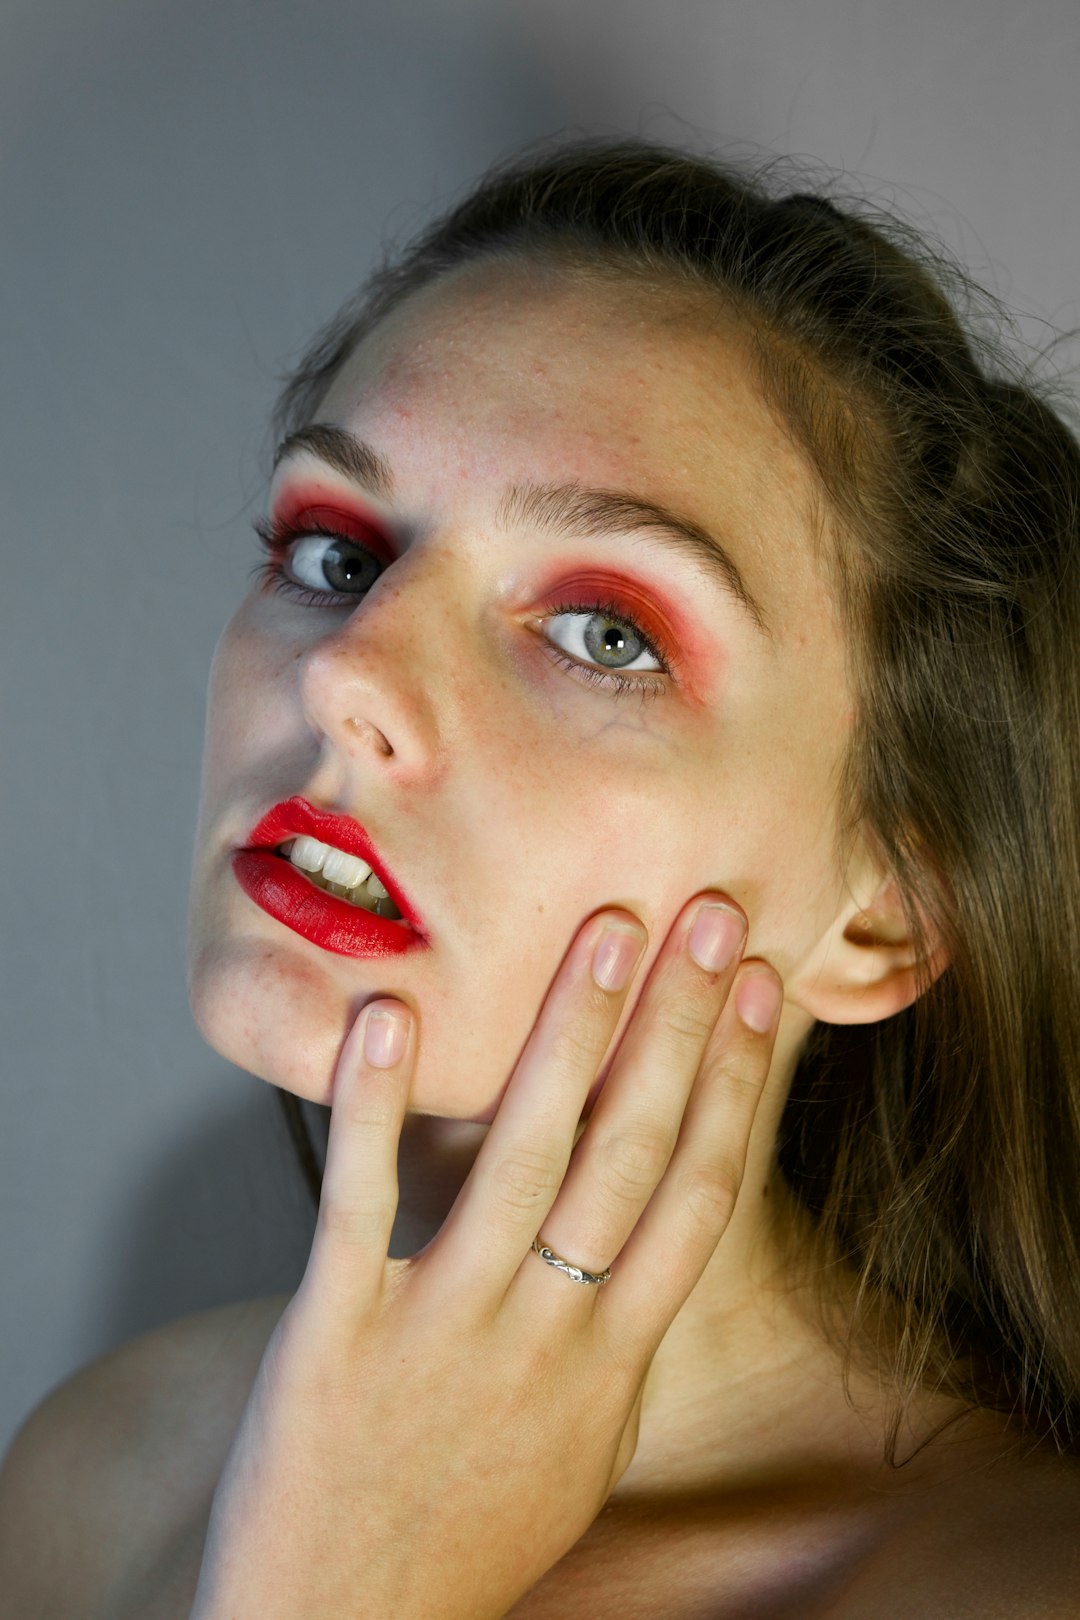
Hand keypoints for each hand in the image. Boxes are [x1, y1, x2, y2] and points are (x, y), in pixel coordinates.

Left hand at [190, 896, 781, 1619]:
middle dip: (678, 1026)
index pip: (697, 1196)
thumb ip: (610, 1348)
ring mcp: (445, 1332)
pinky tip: (385, 1017)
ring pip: (523, 1159)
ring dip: (568, 1037)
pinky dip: (373, 1108)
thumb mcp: (577, 1455)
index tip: (760, 992)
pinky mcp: (337, 1334)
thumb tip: (640, 1252)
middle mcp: (546, 1337)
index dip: (736, 1084)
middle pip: (632, 1155)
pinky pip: (360, 1205)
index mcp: (611, 1364)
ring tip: (602, 934)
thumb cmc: (465, 1540)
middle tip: (706, 917)